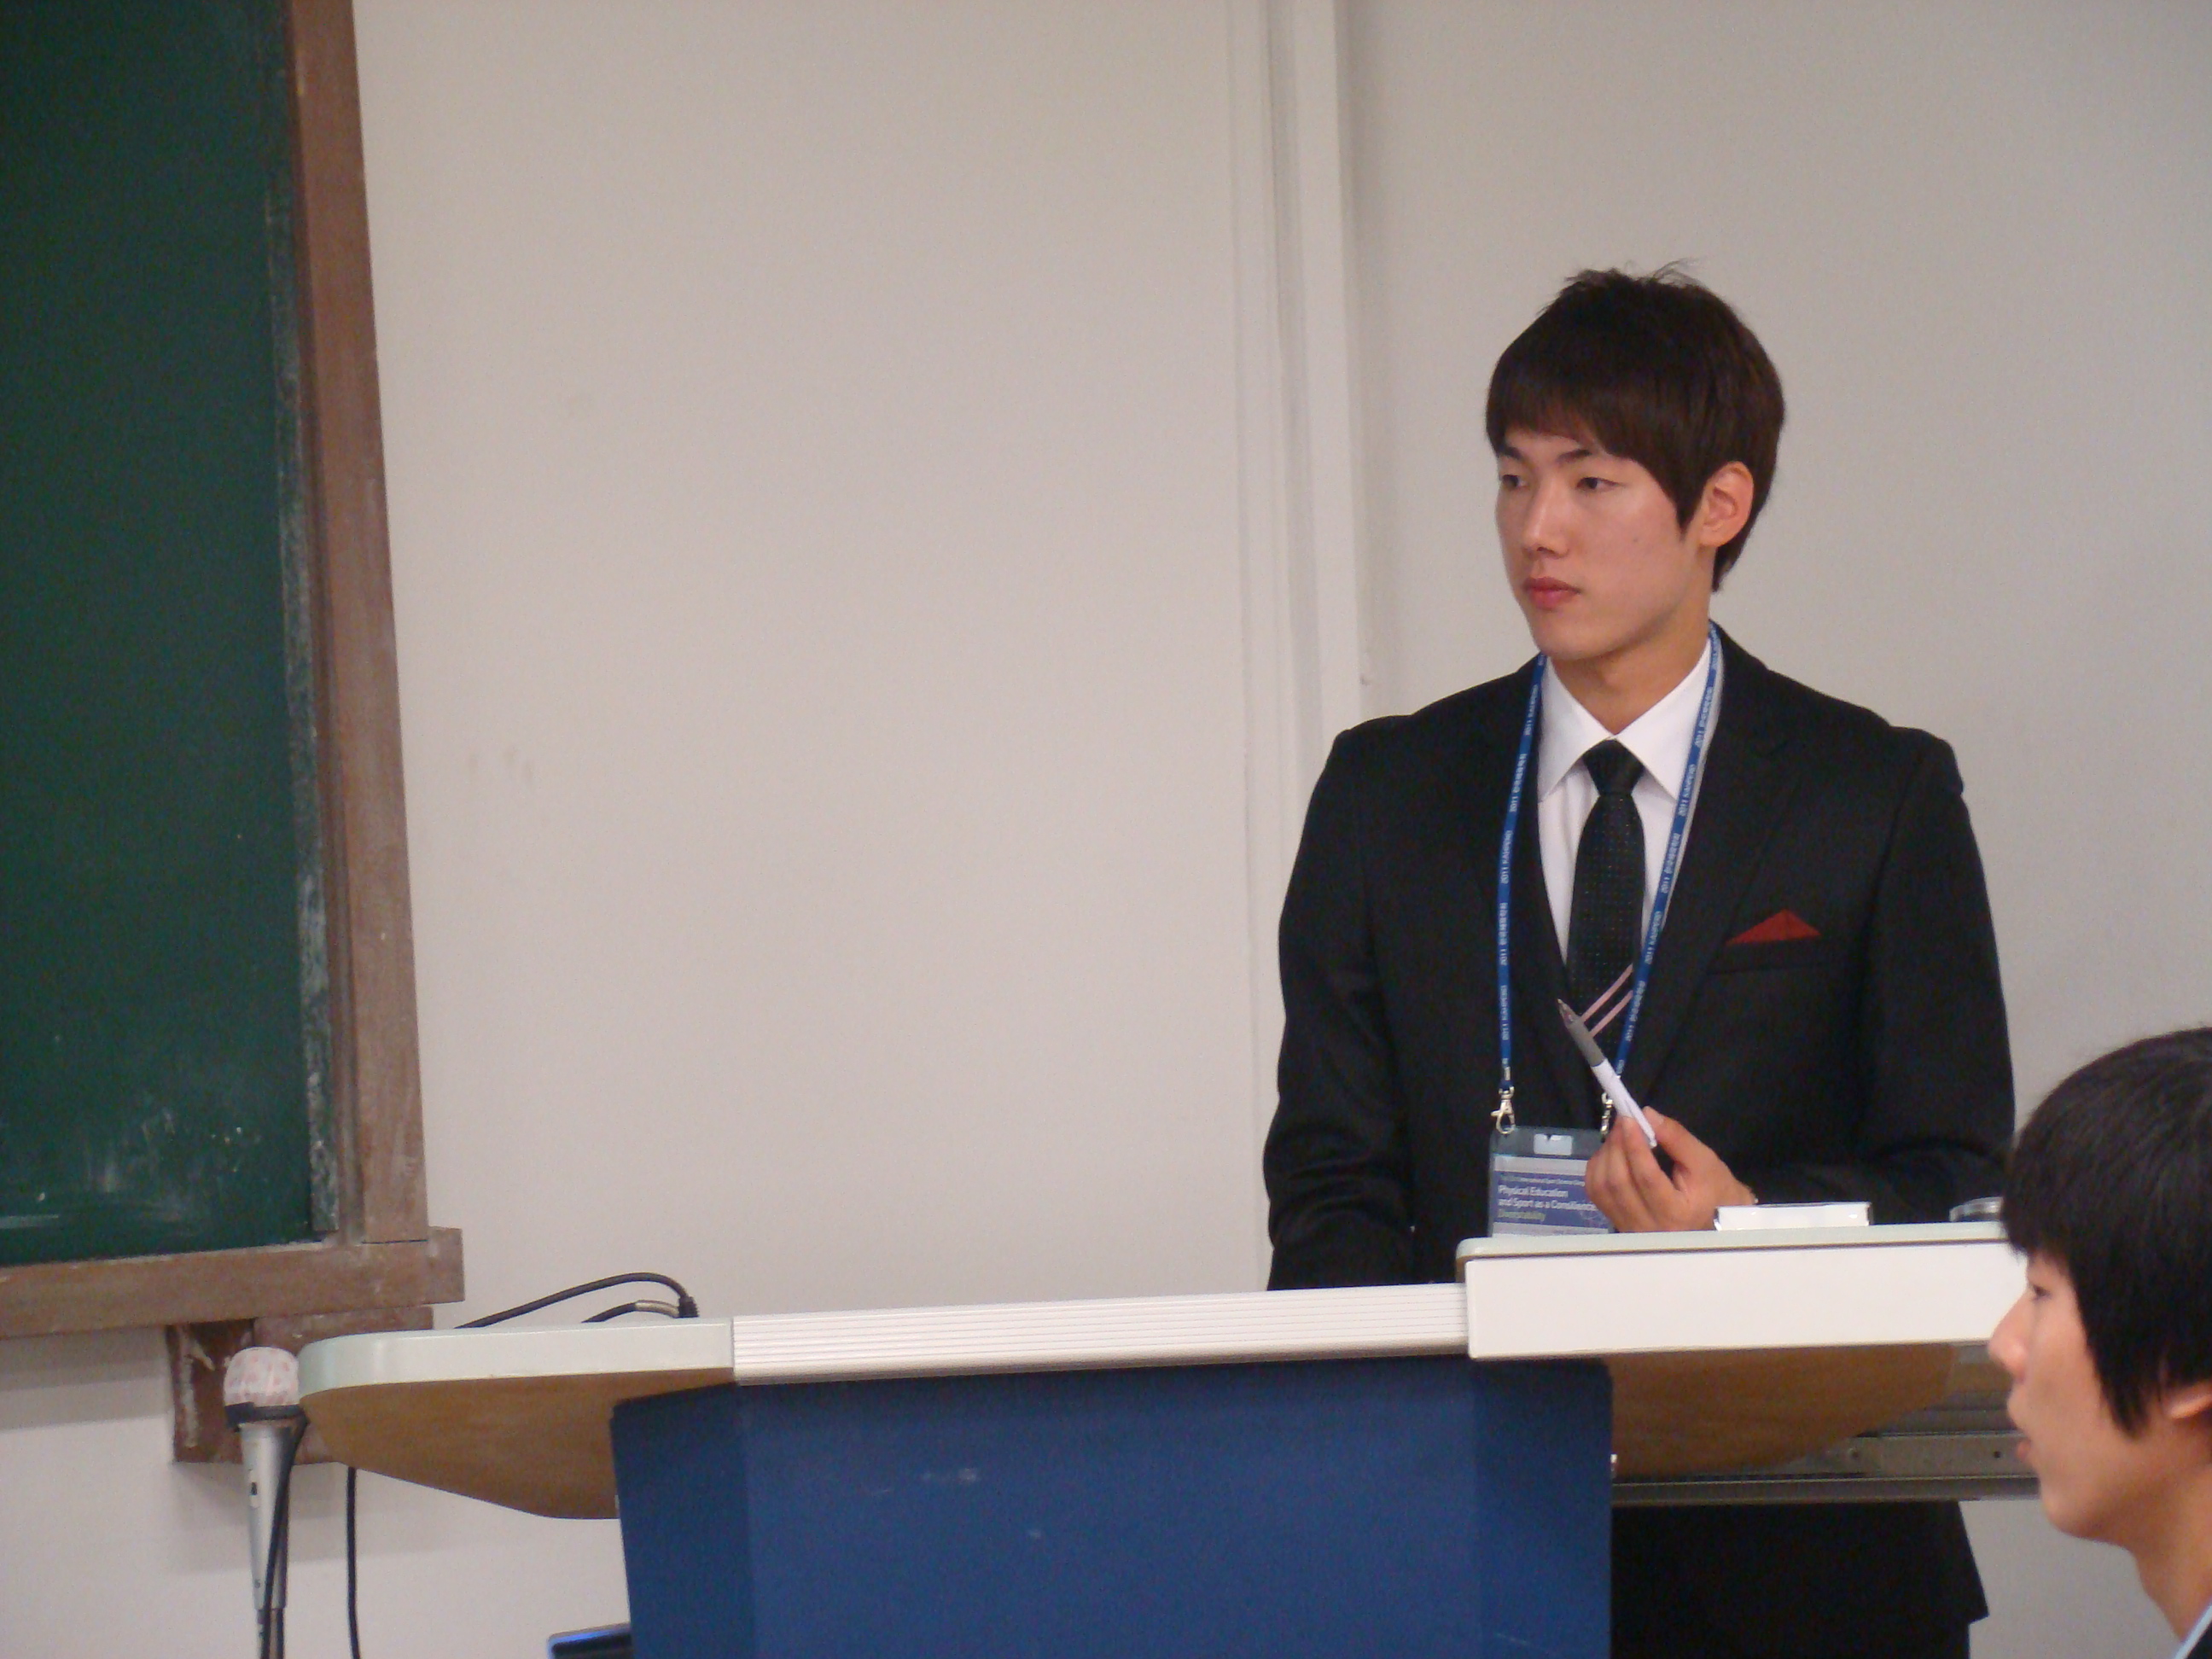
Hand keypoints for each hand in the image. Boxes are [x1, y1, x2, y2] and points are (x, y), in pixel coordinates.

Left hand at [1584, 1109, 1755, 1232]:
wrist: (1717, 1222)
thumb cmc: (1715, 1191)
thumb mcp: (1705, 1161)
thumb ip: (1677, 1138)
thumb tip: (1647, 1115)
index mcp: (1675, 1214)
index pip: (1646, 1177)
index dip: (1634, 1145)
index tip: (1629, 1119)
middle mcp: (1647, 1226)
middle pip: (1618, 1182)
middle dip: (1617, 1145)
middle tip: (1624, 1121)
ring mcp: (1629, 1227)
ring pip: (1601, 1187)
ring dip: (1605, 1154)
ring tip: (1620, 1135)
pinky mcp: (1618, 1222)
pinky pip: (1596, 1192)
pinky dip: (1599, 1167)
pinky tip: (1612, 1154)